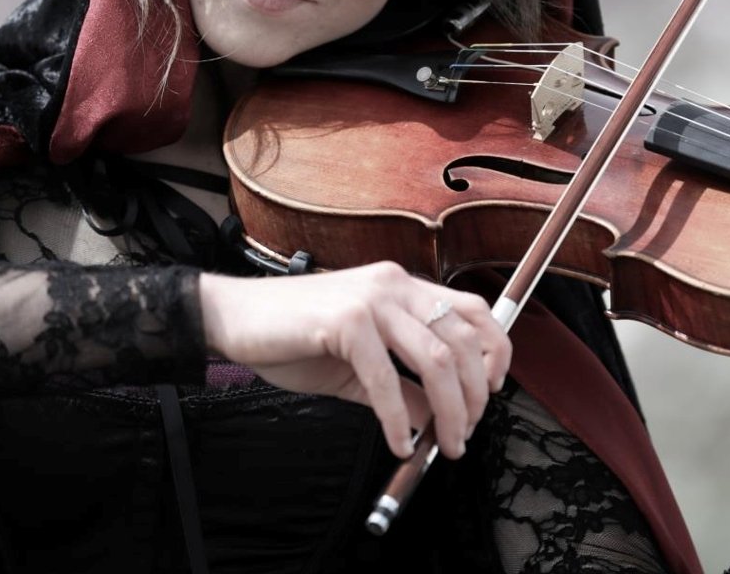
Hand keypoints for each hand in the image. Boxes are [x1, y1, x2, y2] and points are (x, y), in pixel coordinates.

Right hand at [196, 262, 510, 459]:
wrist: (234, 319)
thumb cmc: (294, 337)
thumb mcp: (359, 365)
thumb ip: (403, 386)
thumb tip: (438, 416)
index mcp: (400, 286)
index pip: (471, 309)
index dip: (494, 350)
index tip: (495, 389)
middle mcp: (393, 284)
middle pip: (460, 341)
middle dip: (474, 396)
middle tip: (464, 434)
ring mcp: (370, 300)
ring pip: (434, 359)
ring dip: (449, 411)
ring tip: (445, 444)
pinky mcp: (345, 322)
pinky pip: (385, 380)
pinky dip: (398, 419)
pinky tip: (398, 442)